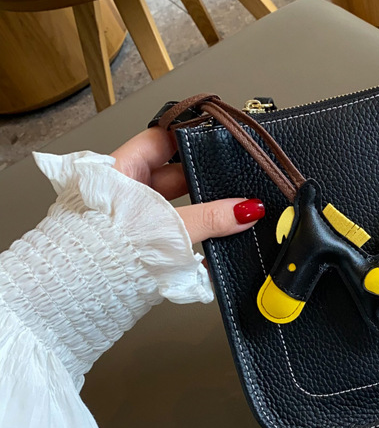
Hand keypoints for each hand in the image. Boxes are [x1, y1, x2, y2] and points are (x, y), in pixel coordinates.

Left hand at [111, 127, 264, 242]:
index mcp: (121, 170)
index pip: (162, 139)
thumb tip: (246, 209)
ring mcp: (137, 218)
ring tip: (231, 217)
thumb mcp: (165, 224)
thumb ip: (208, 217)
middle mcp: (128, 191)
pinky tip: (220, 246)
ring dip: (205, 214)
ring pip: (181, 207)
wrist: (84, 291)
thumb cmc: (102, 250)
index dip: (191, 137)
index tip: (221, 139)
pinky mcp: (147, 244)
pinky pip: (181, 234)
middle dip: (206, 181)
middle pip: (178, 175)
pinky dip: (200, 239)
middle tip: (235, 182)